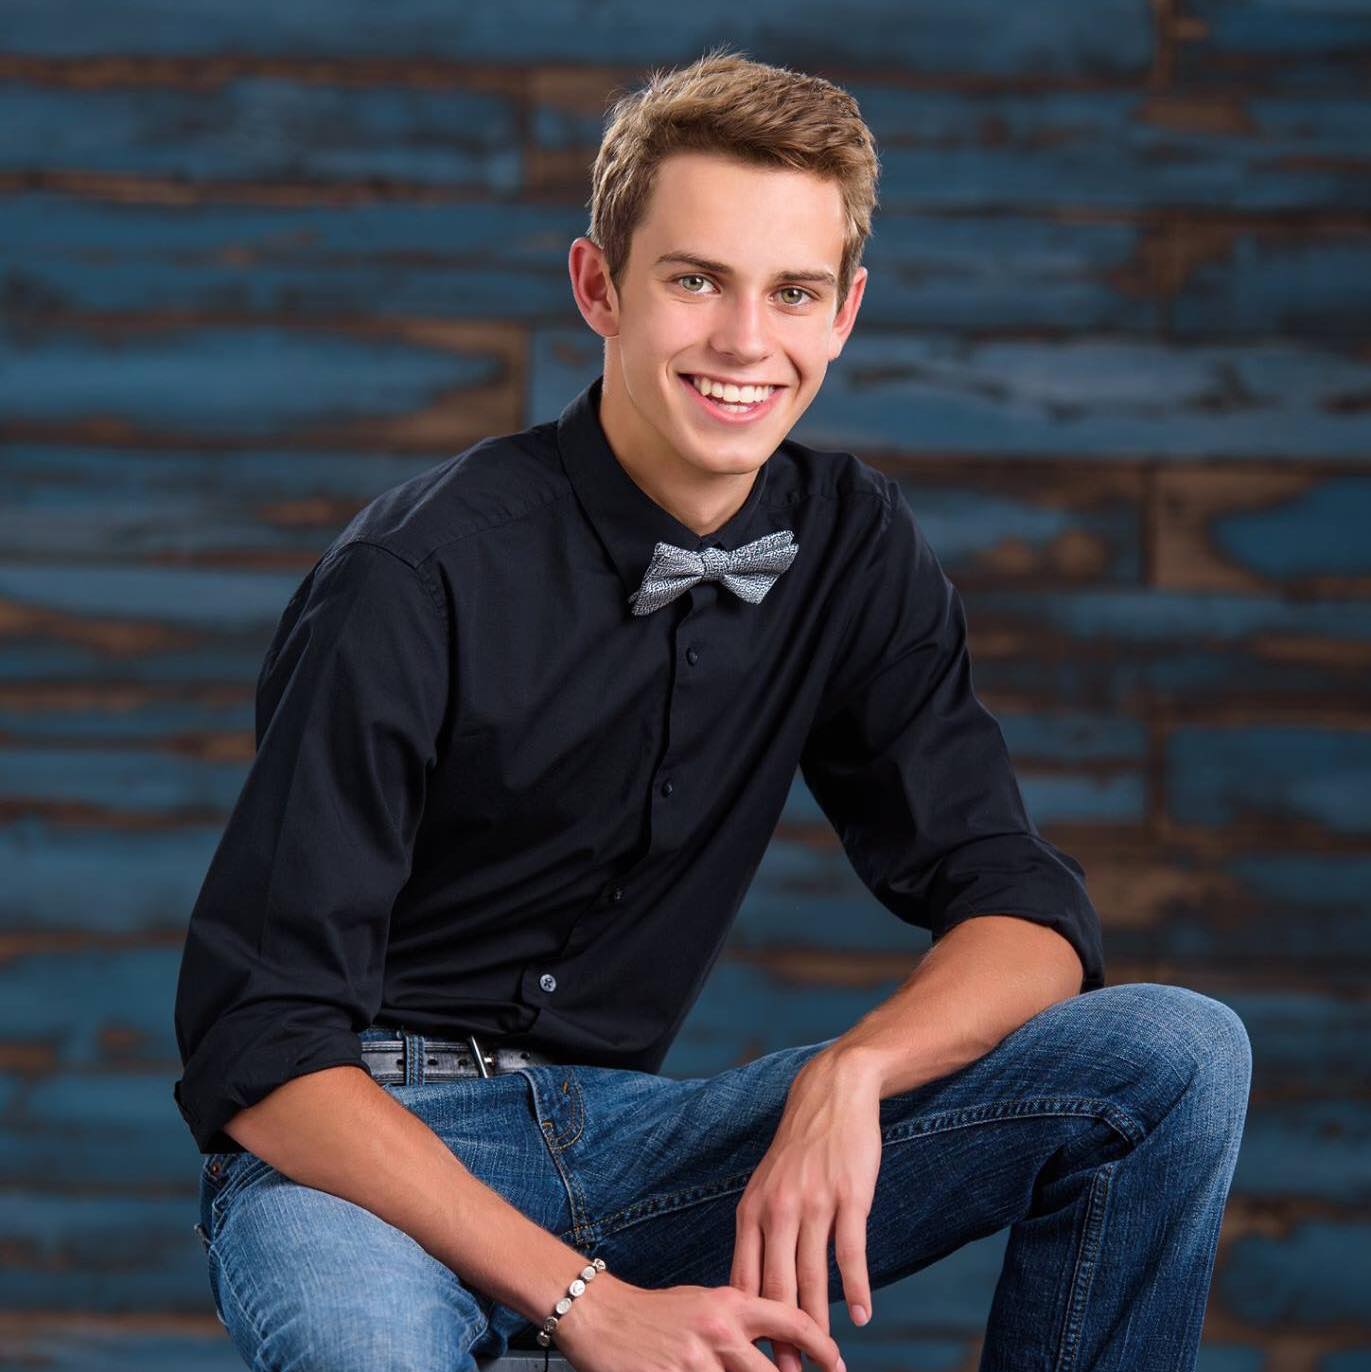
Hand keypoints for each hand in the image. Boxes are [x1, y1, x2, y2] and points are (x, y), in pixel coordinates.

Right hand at [552, 1270, 845, 1371]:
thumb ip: (739, 1323)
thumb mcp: (703, 1303)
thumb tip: (775, 1346)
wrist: (601, 1315)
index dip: (822, 1345)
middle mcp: (719, 1331)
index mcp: (730, 1303)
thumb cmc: (655, 1312)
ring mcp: (695, 1361)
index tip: (838, 1364)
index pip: (790, 1321)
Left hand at [729, 1049, 882, 1371]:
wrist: (831, 1095)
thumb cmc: (799, 1150)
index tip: (754, 1359)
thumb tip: (755, 1289)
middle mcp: (778, 1208)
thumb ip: (760, 1233)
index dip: (749, 1325)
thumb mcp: (766, 1186)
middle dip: (782, 1338)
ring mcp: (814, 1202)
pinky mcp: (849, 1196)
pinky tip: (863, 1315)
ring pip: (814, 1276)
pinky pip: (851, 1252)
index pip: (745, 1279)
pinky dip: (857, 1288)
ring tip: (827, 1358)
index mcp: (752, 1210)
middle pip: (777, 1287)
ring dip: (820, 1323)